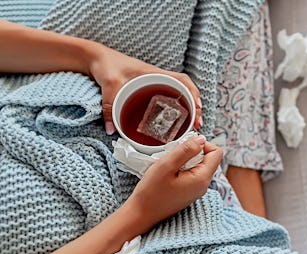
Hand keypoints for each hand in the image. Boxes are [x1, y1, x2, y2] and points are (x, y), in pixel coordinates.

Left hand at [87, 44, 202, 134]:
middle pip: (186, 90)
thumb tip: (112, 130)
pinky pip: (168, 98)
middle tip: (197, 123)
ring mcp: (154, 84)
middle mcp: (158, 78)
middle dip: (195, 106)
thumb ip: (109, 107)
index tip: (198, 109)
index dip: (193, 95)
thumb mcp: (109, 85)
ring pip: (179, 95)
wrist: (96, 58)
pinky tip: (175, 120)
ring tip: (192, 124)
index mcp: (154, 74)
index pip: (183, 81)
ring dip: (188, 108)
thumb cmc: (106, 65)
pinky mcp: (148, 89)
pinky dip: (176, 108)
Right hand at [121, 136, 222, 233]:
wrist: (141, 215)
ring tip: (169, 165)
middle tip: (173, 155)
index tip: (185, 146)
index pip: (217, 152)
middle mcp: (204, 185)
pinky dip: (181, 169)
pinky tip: (168, 174)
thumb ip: (186, 150)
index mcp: (202, 178)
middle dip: (192, 152)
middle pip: (208, 158)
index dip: (203, 144)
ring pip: (199, 165)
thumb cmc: (151, 192)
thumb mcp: (167, 165)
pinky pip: (191, 174)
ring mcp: (197, 190)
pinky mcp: (189, 192)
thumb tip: (201, 139)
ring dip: (185, 160)